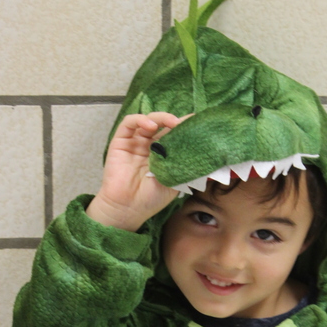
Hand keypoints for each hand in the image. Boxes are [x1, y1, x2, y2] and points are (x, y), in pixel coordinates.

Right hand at [87, 112, 192, 229]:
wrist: (128, 209)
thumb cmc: (152, 198)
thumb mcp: (176, 181)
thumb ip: (187, 166)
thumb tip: (205, 154)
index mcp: (165, 154)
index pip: (176, 135)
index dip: (187, 128)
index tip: (200, 125)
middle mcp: (150, 145)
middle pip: (165, 125)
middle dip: (177, 122)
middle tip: (188, 123)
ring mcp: (136, 142)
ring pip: (149, 120)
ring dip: (162, 118)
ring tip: (172, 123)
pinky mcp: (121, 141)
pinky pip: (129, 123)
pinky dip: (141, 119)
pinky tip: (151, 125)